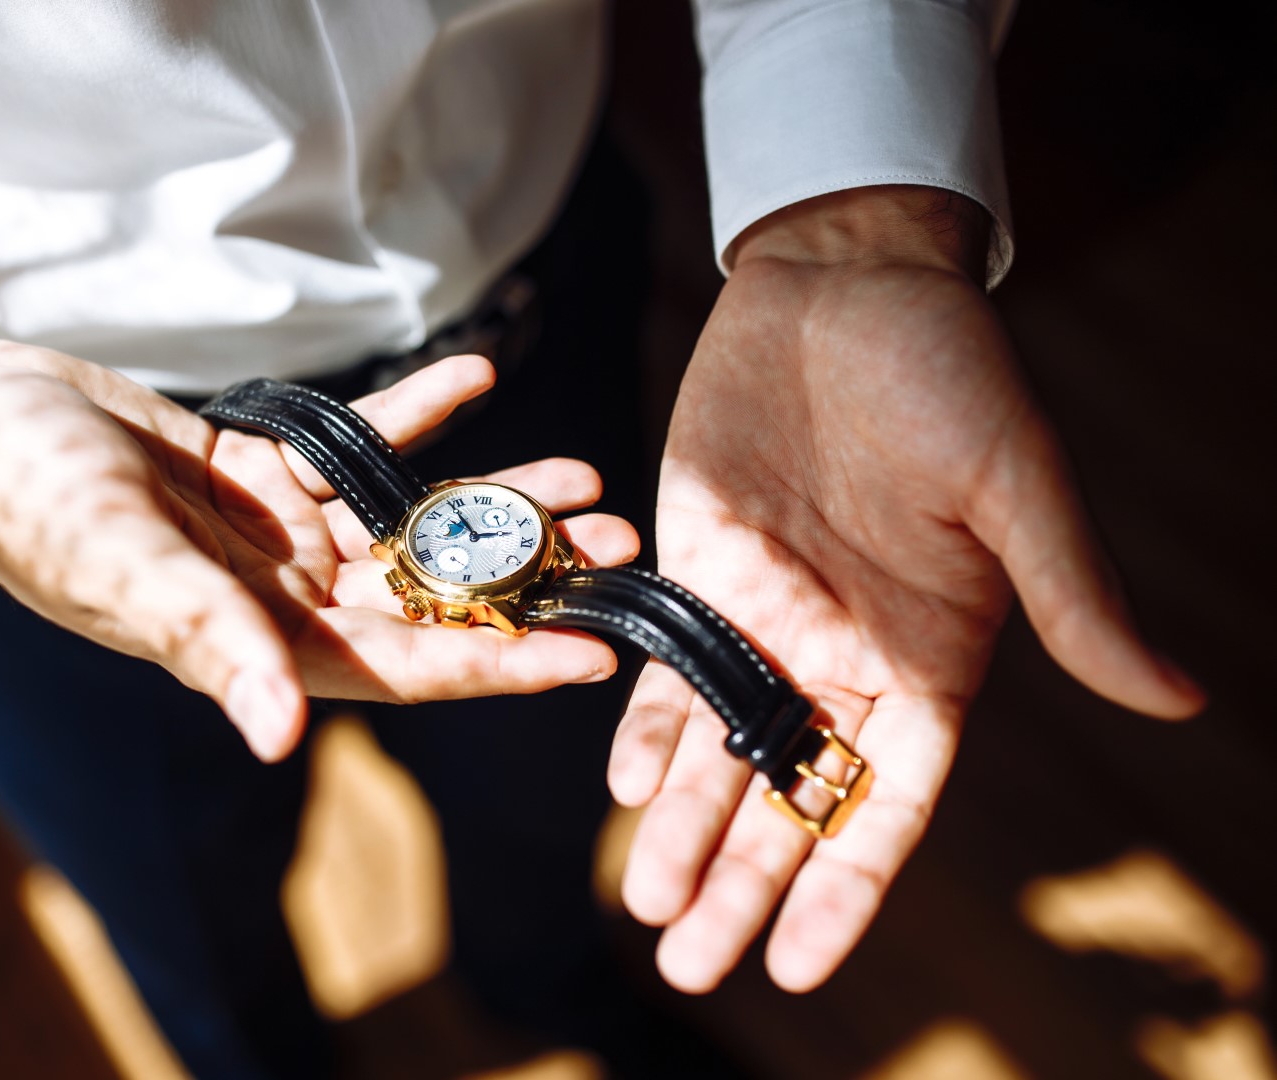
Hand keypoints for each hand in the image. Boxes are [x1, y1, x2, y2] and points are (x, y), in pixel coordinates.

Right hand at [0, 343, 635, 760]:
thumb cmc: (23, 497)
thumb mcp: (118, 562)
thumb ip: (207, 640)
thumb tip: (277, 734)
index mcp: (258, 642)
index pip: (405, 666)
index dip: (501, 663)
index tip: (596, 656)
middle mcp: (281, 597)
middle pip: (431, 594)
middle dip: (526, 576)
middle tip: (619, 547)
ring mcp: (277, 534)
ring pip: (412, 522)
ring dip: (493, 498)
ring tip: (580, 477)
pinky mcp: (263, 472)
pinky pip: (359, 444)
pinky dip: (416, 414)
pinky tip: (478, 377)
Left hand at [609, 187, 1203, 992]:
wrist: (846, 280)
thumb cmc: (949, 371)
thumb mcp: (1017, 486)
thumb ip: (1074, 596)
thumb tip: (1178, 699)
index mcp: (929, 653)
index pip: (886, 800)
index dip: (842, 885)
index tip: (798, 966)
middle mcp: (843, 652)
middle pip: (788, 796)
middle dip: (743, 883)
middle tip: (690, 968)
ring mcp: (765, 614)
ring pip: (719, 748)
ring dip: (685, 830)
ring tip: (648, 909)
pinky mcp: (698, 563)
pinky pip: (666, 664)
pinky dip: (645, 726)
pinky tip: (622, 789)